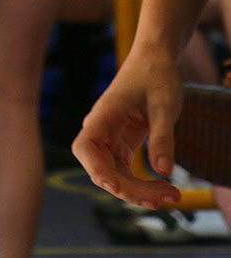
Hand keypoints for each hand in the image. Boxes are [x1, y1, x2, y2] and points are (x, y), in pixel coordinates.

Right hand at [72, 45, 182, 207]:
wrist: (154, 60)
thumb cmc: (156, 76)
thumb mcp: (164, 105)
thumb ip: (162, 137)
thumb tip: (163, 171)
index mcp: (104, 116)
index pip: (85, 147)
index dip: (95, 168)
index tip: (114, 186)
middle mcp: (101, 130)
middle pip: (103, 170)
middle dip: (131, 189)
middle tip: (167, 197)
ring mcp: (109, 139)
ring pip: (115, 175)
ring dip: (139, 191)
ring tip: (172, 196)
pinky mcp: (120, 144)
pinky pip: (124, 171)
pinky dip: (142, 183)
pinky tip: (163, 189)